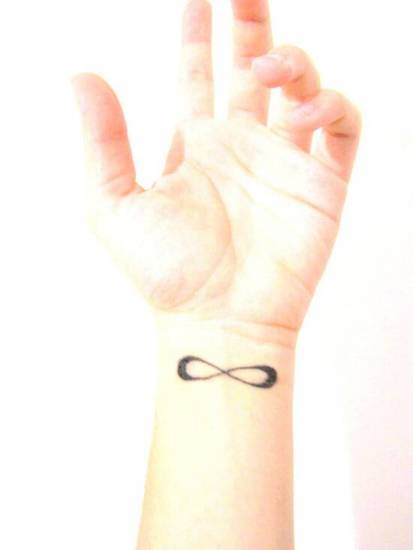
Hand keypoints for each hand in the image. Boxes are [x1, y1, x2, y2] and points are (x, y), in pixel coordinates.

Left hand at [71, 0, 361, 338]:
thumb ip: (103, 141)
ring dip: (290, 62)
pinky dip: (331, 107)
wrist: (218, 320)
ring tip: (264, 66)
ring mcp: (284, 164)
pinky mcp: (323, 186)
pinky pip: (342, 130)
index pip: (198, 76)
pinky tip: (302, 114)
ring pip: (302, 89)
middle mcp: (241, 148)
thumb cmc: (165, 273)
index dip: (197, 36)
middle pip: (252, 69)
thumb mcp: (114, 204)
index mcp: (197, 148)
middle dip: (251, 24)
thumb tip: (82, 77)